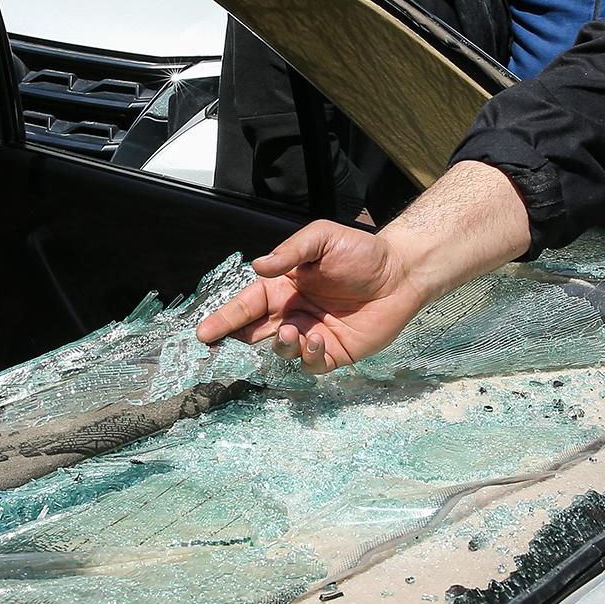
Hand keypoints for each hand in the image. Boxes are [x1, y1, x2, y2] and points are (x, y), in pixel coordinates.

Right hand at [195, 222, 431, 373]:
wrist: (401, 273)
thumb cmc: (361, 252)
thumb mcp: (322, 239)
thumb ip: (291, 253)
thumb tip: (259, 266)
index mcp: (283, 286)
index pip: (246, 305)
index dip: (224, 319)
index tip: (203, 333)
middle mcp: (292, 312)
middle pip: (254, 333)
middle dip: (235, 341)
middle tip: (221, 347)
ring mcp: (312, 334)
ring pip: (280, 351)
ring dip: (280, 345)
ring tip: (293, 331)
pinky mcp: (334, 353)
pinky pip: (311, 364)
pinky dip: (308, 357)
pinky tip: (316, 340)